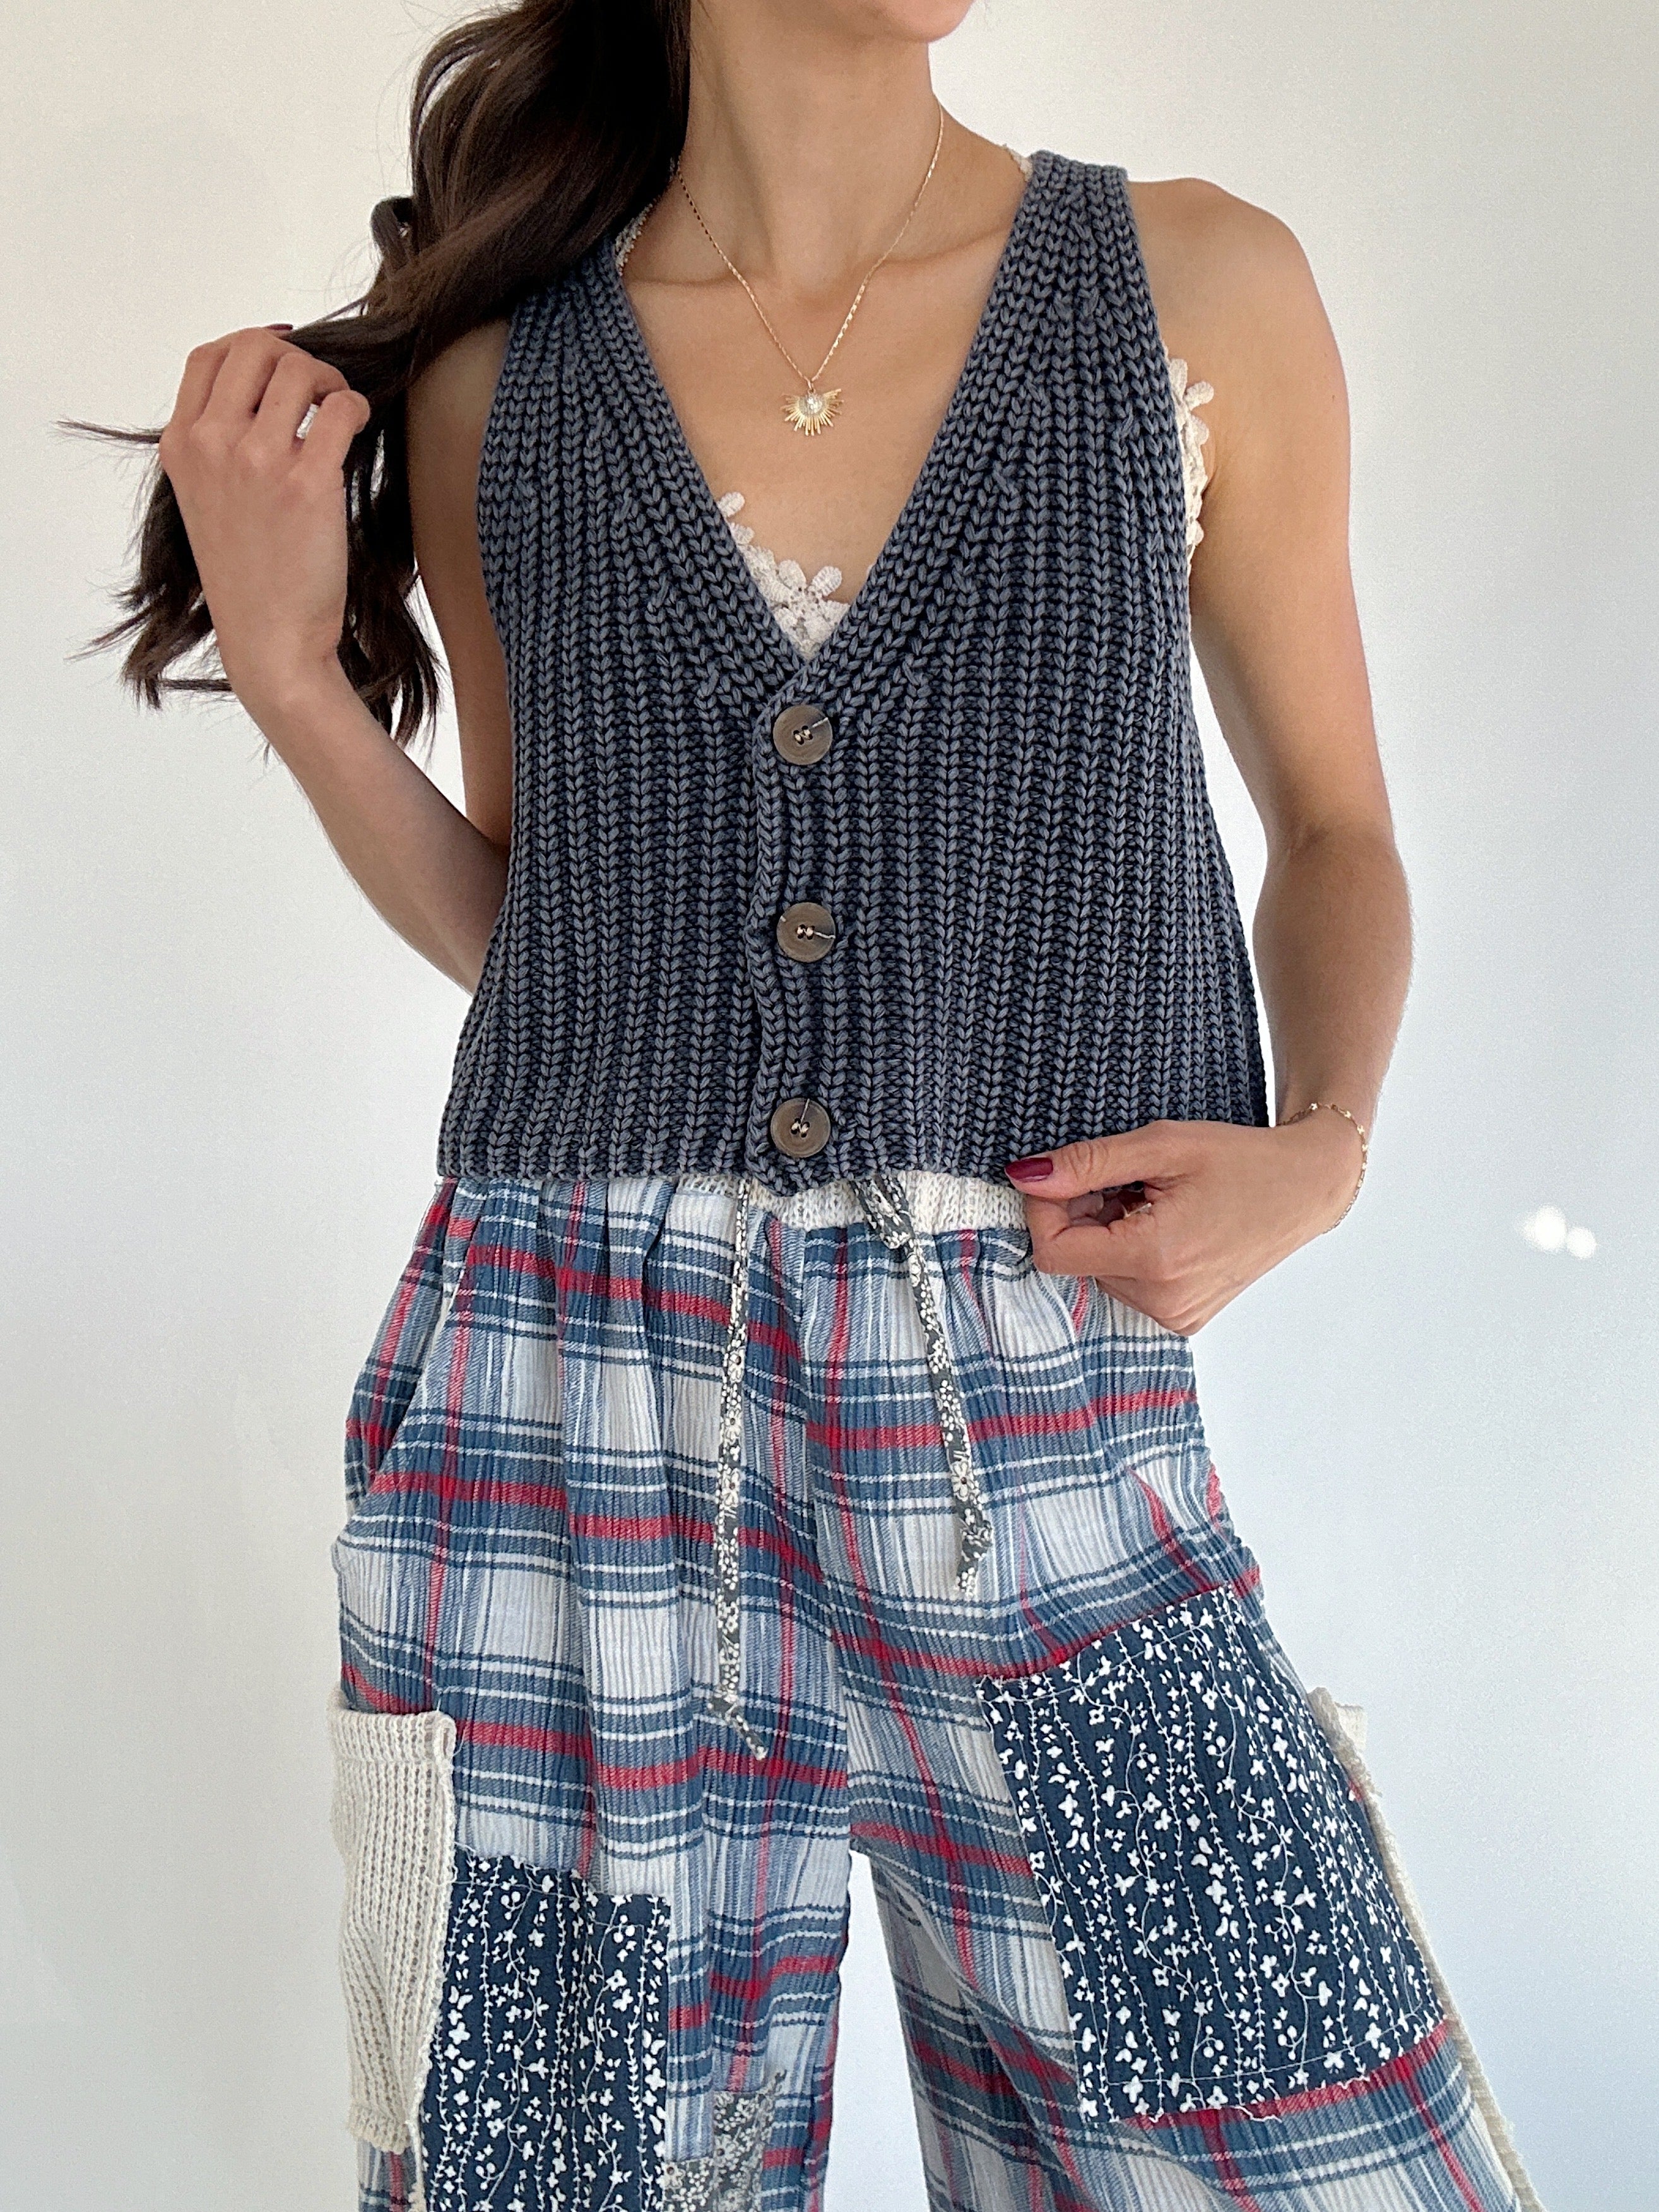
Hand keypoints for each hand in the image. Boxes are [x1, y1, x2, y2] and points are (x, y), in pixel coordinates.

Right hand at [157, 324, 370, 716]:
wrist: (268, 638)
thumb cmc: (249, 574)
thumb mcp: (206, 499)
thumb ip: (218, 442)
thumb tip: (264, 385)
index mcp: (180, 444)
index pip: (208, 356)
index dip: (253, 345)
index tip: (284, 359)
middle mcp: (211, 444)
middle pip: (255, 348)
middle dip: (298, 359)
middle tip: (320, 394)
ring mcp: (256, 460)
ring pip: (300, 369)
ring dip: (331, 381)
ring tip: (340, 413)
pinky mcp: (306, 482)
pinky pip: (339, 409)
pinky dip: (355, 407)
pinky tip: (357, 428)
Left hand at [1007, 1115, 1365, 1333]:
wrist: (1305, 1188)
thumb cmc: (1241, 1160)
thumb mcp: (1162, 1145)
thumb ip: (1088, 1163)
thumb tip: (1025, 1176)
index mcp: (1155, 1258)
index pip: (1053, 1251)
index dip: (1044, 1208)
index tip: (1065, 1173)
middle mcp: (1163, 1300)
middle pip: (1076, 1260)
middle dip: (1083, 1214)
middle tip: (1127, 1179)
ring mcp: (1176, 1315)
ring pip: (1099, 1271)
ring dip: (1108, 1230)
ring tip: (1155, 1200)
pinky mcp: (1184, 1318)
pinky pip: (1128, 1283)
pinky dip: (1131, 1250)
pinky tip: (1166, 1222)